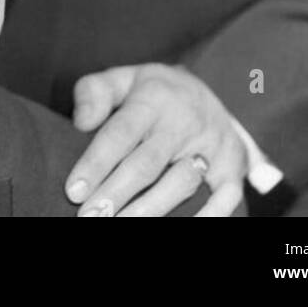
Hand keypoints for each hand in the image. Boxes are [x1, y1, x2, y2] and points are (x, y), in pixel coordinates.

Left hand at [66, 63, 246, 216]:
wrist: (207, 90)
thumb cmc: (151, 92)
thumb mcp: (121, 78)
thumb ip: (94, 93)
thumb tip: (82, 122)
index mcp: (152, 99)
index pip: (120, 134)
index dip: (96, 164)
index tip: (74, 191)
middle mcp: (184, 122)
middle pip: (146, 164)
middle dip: (116, 194)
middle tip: (90, 217)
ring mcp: (212, 145)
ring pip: (181, 184)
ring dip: (151, 210)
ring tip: (121, 227)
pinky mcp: (234, 165)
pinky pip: (225, 197)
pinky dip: (205, 217)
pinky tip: (176, 229)